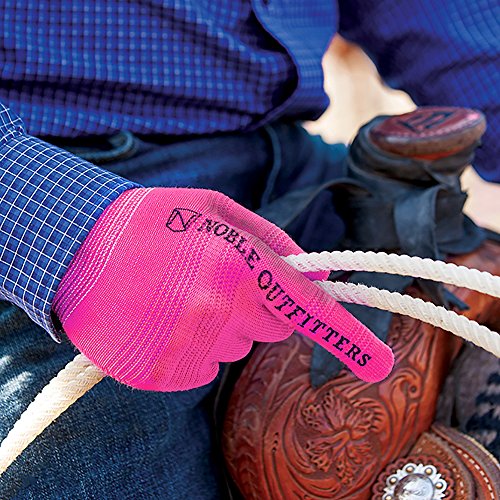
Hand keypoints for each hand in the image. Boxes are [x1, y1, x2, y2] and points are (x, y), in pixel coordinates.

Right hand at [53, 188, 393, 390]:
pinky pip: (200, 368)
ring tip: (177, 293)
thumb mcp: (213, 208)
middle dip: (256, 307)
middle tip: (213, 278)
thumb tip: (320, 274)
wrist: (77, 247)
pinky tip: (161, 317)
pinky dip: (190, 346)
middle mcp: (216, 311)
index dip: (346, 336)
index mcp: (235, 264)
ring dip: (218, 325)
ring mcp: (186, 346)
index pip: (305, 308)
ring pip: (233, 348)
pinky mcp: (161, 372)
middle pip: (270, 328)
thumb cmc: (152, 220)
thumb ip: (270, 240)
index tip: (379, 363)